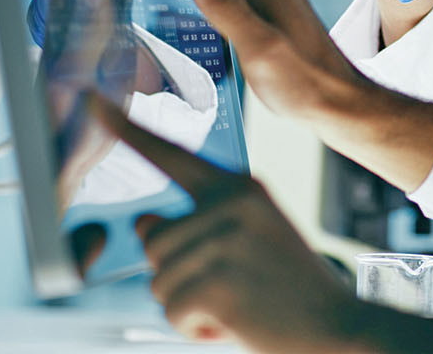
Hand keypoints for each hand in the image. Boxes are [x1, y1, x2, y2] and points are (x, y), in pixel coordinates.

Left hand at [88, 95, 432, 353]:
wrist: (339, 328)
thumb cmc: (293, 289)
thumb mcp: (250, 239)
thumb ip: (199, 225)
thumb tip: (145, 222)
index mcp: (241, 187)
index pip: (173, 156)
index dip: (127, 131)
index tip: (92, 103)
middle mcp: (231, 203)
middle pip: (156, 240)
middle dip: (181, 274)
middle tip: (236, 286)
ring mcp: (223, 238)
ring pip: (160, 280)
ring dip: (189, 305)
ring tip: (239, 304)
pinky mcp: (215, 278)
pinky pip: (172, 311)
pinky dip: (196, 329)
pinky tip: (235, 322)